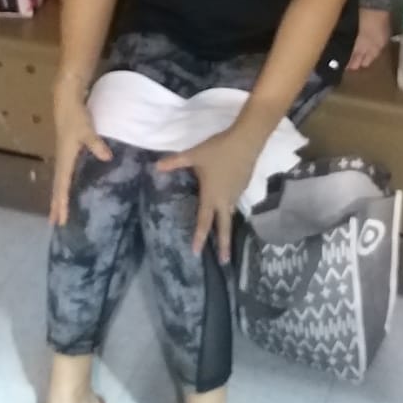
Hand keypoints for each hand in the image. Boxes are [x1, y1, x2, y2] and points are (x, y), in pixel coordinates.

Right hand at [49, 87, 111, 224]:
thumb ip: (97, 144)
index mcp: (65, 158)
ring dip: (58, 197)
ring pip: (59, 181)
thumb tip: (107, 157)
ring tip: (58, 211)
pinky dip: (63, 185)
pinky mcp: (66, 151)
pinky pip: (63, 174)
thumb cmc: (76, 115)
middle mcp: (61, 160)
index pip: (62, 185)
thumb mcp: (87, 130)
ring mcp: (63, 156)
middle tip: (55, 223)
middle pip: (58, 187)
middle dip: (56, 205)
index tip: (60, 219)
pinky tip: (67, 189)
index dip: (62, 203)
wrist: (66, 100)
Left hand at [155, 126, 260, 263]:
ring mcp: (236, 193)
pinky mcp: (244, 185)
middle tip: (223, 261)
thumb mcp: (194, 155)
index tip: (196, 252)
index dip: (199, 237)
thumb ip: (175, 162)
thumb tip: (156, 167)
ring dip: (226, 225)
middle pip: (224, 226)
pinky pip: (234, 201)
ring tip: (222, 235)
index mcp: (211, 195)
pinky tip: (227, 202)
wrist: (246, 141)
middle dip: (223, 244)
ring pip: (230, 213)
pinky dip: (230, 207)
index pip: (204, 221)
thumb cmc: (218, 150)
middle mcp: (225, 199)